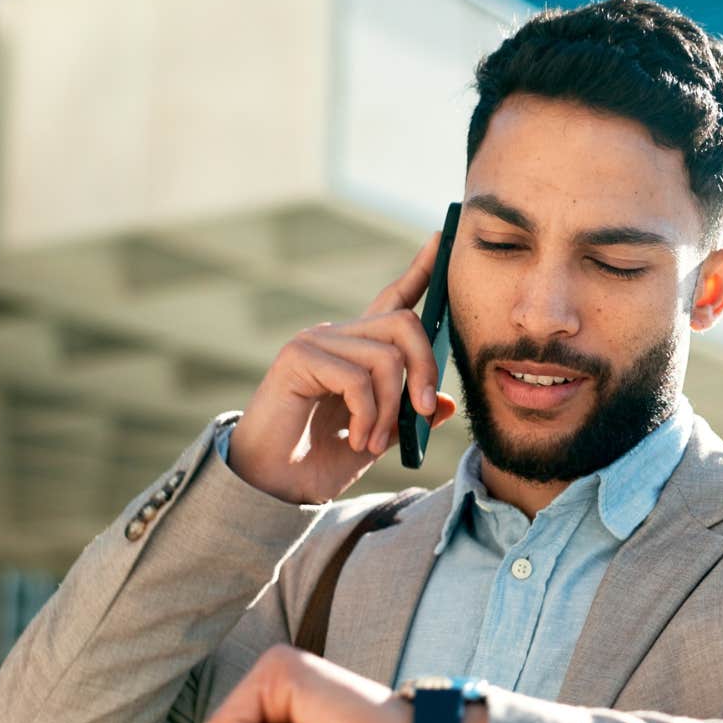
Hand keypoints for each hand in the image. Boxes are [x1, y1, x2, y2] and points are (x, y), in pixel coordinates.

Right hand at [229, 229, 460, 503]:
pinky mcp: (299, 357)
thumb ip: (408, 415)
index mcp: (357, 348)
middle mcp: (337, 335)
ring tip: (376, 441)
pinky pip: (358, 379)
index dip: (421, 270)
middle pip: (405, 323)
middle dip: (425, 370)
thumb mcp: (380, 435)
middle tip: (423, 413)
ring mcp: (315, 342)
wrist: (277, 486)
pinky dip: (370, 416)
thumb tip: (445, 403)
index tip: (442, 237)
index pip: (394, 298)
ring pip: (386, 357)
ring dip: (392, 408)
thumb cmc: (321, 460)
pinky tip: (360, 440)